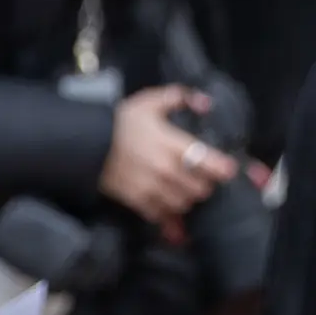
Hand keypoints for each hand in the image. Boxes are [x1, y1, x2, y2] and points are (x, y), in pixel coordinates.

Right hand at [99, 84, 235, 226]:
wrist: (87, 143)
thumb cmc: (120, 122)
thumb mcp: (149, 102)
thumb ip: (179, 97)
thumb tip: (204, 103)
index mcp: (174, 146)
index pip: (212, 164)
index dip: (224, 168)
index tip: (227, 169)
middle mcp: (168, 171)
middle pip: (202, 189)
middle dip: (204, 184)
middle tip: (200, 177)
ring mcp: (153, 190)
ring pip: (185, 204)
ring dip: (187, 198)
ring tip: (183, 189)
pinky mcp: (139, 202)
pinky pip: (163, 216)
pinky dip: (169, 215)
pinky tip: (169, 207)